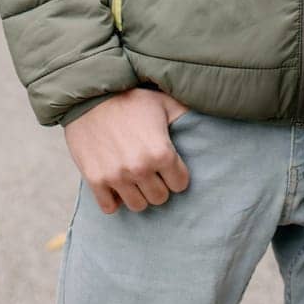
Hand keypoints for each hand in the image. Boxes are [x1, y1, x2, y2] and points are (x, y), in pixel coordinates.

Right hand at [63, 87, 192, 213]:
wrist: (90, 96)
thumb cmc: (131, 98)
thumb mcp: (163, 102)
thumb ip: (186, 113)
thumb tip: (213, 108)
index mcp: (161, 152)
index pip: (180, 184)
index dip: (176, 174)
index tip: (169, 166)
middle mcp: (140, 168)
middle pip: (160, 198)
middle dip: (158, 185)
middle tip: (151, 171)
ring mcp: (116, 176)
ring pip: (137, 206)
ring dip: (138, 193)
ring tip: (135, 177)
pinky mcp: (95, 180)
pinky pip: (110, 208)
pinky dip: (114, 199)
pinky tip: (116, 184)